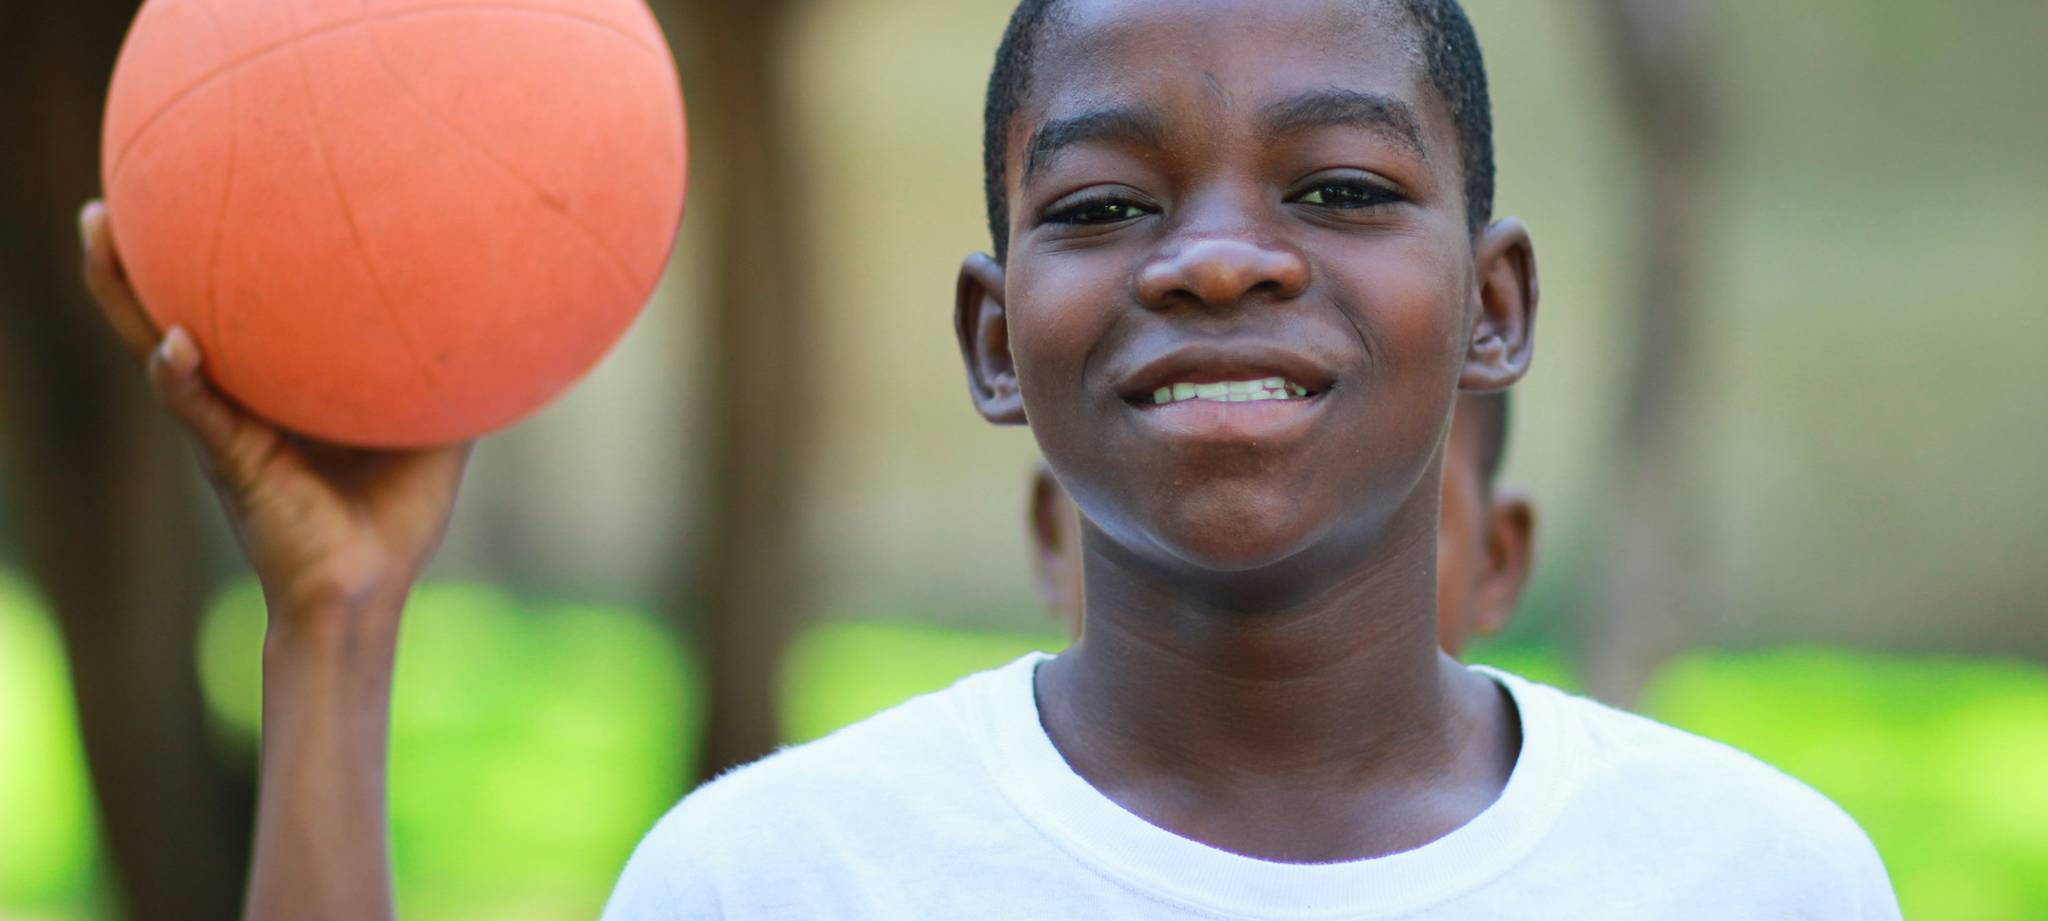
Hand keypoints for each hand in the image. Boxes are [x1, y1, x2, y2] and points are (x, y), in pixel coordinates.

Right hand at [79, 200, 473, 632]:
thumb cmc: (397, 516)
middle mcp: (238, 400)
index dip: (211, 262)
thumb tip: (501, 319)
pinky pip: (196, 410)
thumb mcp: (436, 432)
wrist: (368, 590)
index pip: (235, 312)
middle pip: (172, 314)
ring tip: (102, 233)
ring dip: (124, 295)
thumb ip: (452, 378)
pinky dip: (181, 377)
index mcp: (277, 390)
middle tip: (108, 201)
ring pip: (158, 348)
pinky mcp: (230, 461)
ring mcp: (225, 427)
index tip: (202, 194)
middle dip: (135, 263)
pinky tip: (175, 345)